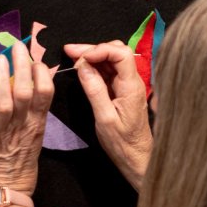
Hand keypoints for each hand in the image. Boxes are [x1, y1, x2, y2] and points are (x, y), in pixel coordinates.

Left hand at [0, 42, 53, 196]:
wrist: (6, 188)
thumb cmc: (21, 162)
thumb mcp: (35, 135)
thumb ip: (33, 112)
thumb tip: (31, 86)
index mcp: (36, 123)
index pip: (45, 93)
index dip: (42, 73)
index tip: (36, 59)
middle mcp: (22, 125)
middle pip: (25, 91)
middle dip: (22, 66)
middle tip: (17, 46)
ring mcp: (2, 132)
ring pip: (4, 102)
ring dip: (1, 79)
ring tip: (0, 60)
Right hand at [64, 41, 151, 190]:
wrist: (137, 157)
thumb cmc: (123, 143)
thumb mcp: (104, 119)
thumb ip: (95, 90)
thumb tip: (83, 66)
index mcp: (131, 87)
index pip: (120, 54)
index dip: (99, 49)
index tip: (80, 57)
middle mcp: (132, 82)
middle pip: (116, 52)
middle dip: (92, 49)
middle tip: (69, 51)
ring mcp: (128, 86)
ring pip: (111, 60)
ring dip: (92, 56)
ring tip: (71, 56)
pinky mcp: (122, 91)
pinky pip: (109, 72)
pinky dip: (95, 66)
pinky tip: (82, 68)